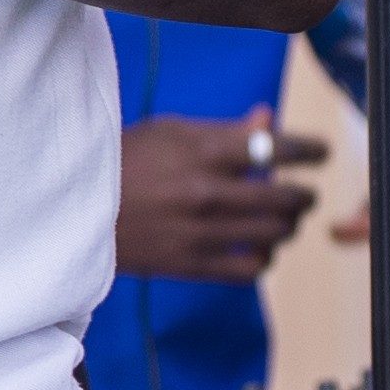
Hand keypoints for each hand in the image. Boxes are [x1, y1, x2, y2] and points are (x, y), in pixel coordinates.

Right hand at [112, 110, 325, 285]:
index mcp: (201, 152)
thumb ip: (224, 130)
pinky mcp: (191, 264)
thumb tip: (269, 120)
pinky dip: (263, 258)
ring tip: (280, 220)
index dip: (310, 150)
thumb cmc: (120, 161)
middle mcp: (206, 192)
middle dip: (304, 193)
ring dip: (287, 225)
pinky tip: (255, 248)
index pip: (278, 148)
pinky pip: (251, 269)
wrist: (70, 206)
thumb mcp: (168, 132)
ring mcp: (200, 231)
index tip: (319, 152)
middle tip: (301, 192)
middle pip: (287, 197)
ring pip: (276, 234)